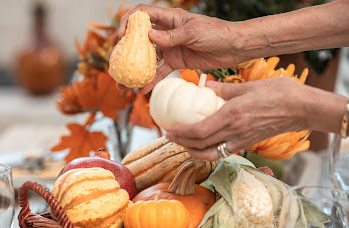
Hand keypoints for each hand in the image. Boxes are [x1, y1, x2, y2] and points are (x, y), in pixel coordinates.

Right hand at [117, 4, 238, 93]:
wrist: (233, 48)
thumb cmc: (216, 33)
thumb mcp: (193, 32)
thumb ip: (171, 36)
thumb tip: (149, 36)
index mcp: (169, 18)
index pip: (143, 15)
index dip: (129, 23)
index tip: (120, 37)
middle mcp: (166, 32)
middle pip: (141, 40)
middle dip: (127, 52)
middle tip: (116, 66)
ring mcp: (170, 48)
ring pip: (148, 59)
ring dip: (136, 71)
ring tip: (124, 84)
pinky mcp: (177, 62)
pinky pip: (161, 72)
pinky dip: (152, 81)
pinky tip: (142, 90)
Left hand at [166, 77, 308, 160]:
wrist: (302, 109)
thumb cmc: (279, 93)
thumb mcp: (249, 85)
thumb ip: (224, 89)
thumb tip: (206, 86)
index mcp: (233, 115)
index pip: (200, 130)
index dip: (182, 133)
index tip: (170, 130)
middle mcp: (235, 132)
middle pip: (202, 145)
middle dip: (182, 143)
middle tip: (169, 137)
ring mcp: (242, 140)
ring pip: (211, 153)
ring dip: (194, 151)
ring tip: (183, 143)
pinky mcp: (248, 144)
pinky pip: (223, 152)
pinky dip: (209, 152)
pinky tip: (203, 145)